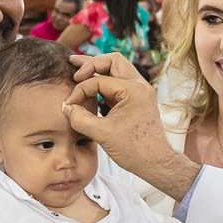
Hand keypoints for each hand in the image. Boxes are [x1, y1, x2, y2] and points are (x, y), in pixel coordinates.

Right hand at [62, 53, 198, 198]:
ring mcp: (139, 91)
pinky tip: (90, 85)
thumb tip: (66, 108)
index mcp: (134, 90)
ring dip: (98, 69)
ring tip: (79, 68)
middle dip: (91, 62)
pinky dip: (103, 81)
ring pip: (117, 69)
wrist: (155, 162)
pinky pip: (118, 82)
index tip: (69, 104)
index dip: (80, 90)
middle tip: (72, 63)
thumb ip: (80, 119)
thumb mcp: (102, 134)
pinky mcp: (136, 99)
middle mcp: (139, 86)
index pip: (99, 80)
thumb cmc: (134, 150)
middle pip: (113, 61)